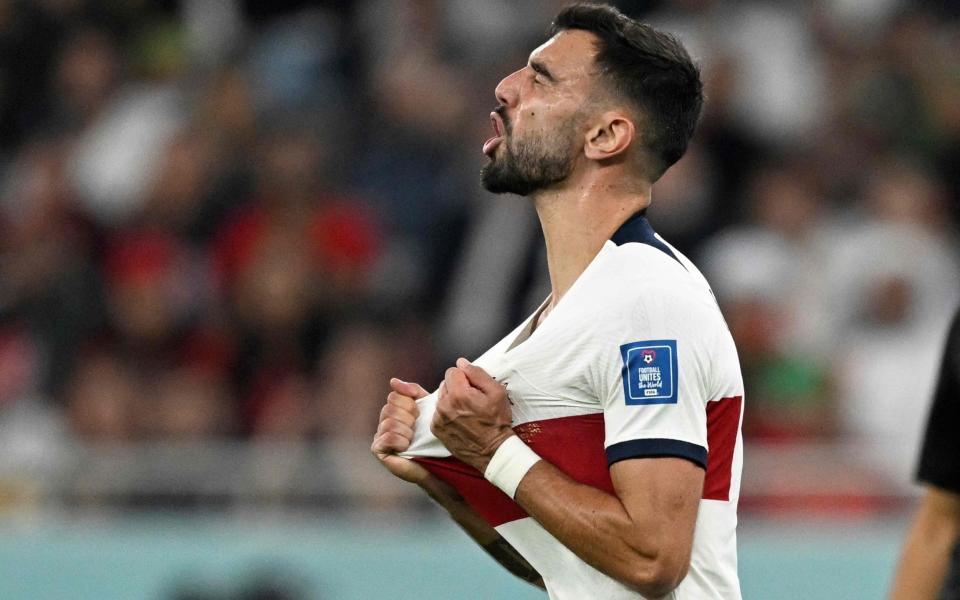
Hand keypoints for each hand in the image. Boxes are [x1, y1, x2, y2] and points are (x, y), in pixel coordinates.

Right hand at [372, 378, 430, 484]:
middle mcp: (384, 420)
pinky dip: (400, 441)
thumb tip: (393, 381)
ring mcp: (379, 435)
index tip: (419, 414)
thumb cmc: (433, 437)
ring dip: (406, 432)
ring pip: (389, 422)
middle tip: (416, 429)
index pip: (395, 395)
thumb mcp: (428, 409)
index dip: (410, 404)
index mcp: (396, 409)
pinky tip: (407, 446)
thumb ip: (413, 392)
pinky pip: (386, 437)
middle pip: (390, 407)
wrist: (438, 463)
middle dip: (409, 418)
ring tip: (413, 439)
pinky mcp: (378, 449)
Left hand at [431, 358, 513, 472]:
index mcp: (459, 394)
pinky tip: (459, 420)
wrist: (493, 450)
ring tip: (466, 412)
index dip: (465, 377)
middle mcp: (445, 405)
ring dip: (451, 400)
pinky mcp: (436, 429)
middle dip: (457, 388)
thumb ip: (477, 373)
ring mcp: (439, 418)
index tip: (473, 388)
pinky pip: (438, 412)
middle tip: (471, 401)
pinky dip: (446, 414)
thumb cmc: (497, 422)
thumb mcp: (497, 392)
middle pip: (445, 384)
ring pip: (441, 398)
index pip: (452, 371)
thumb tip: (461, 363)